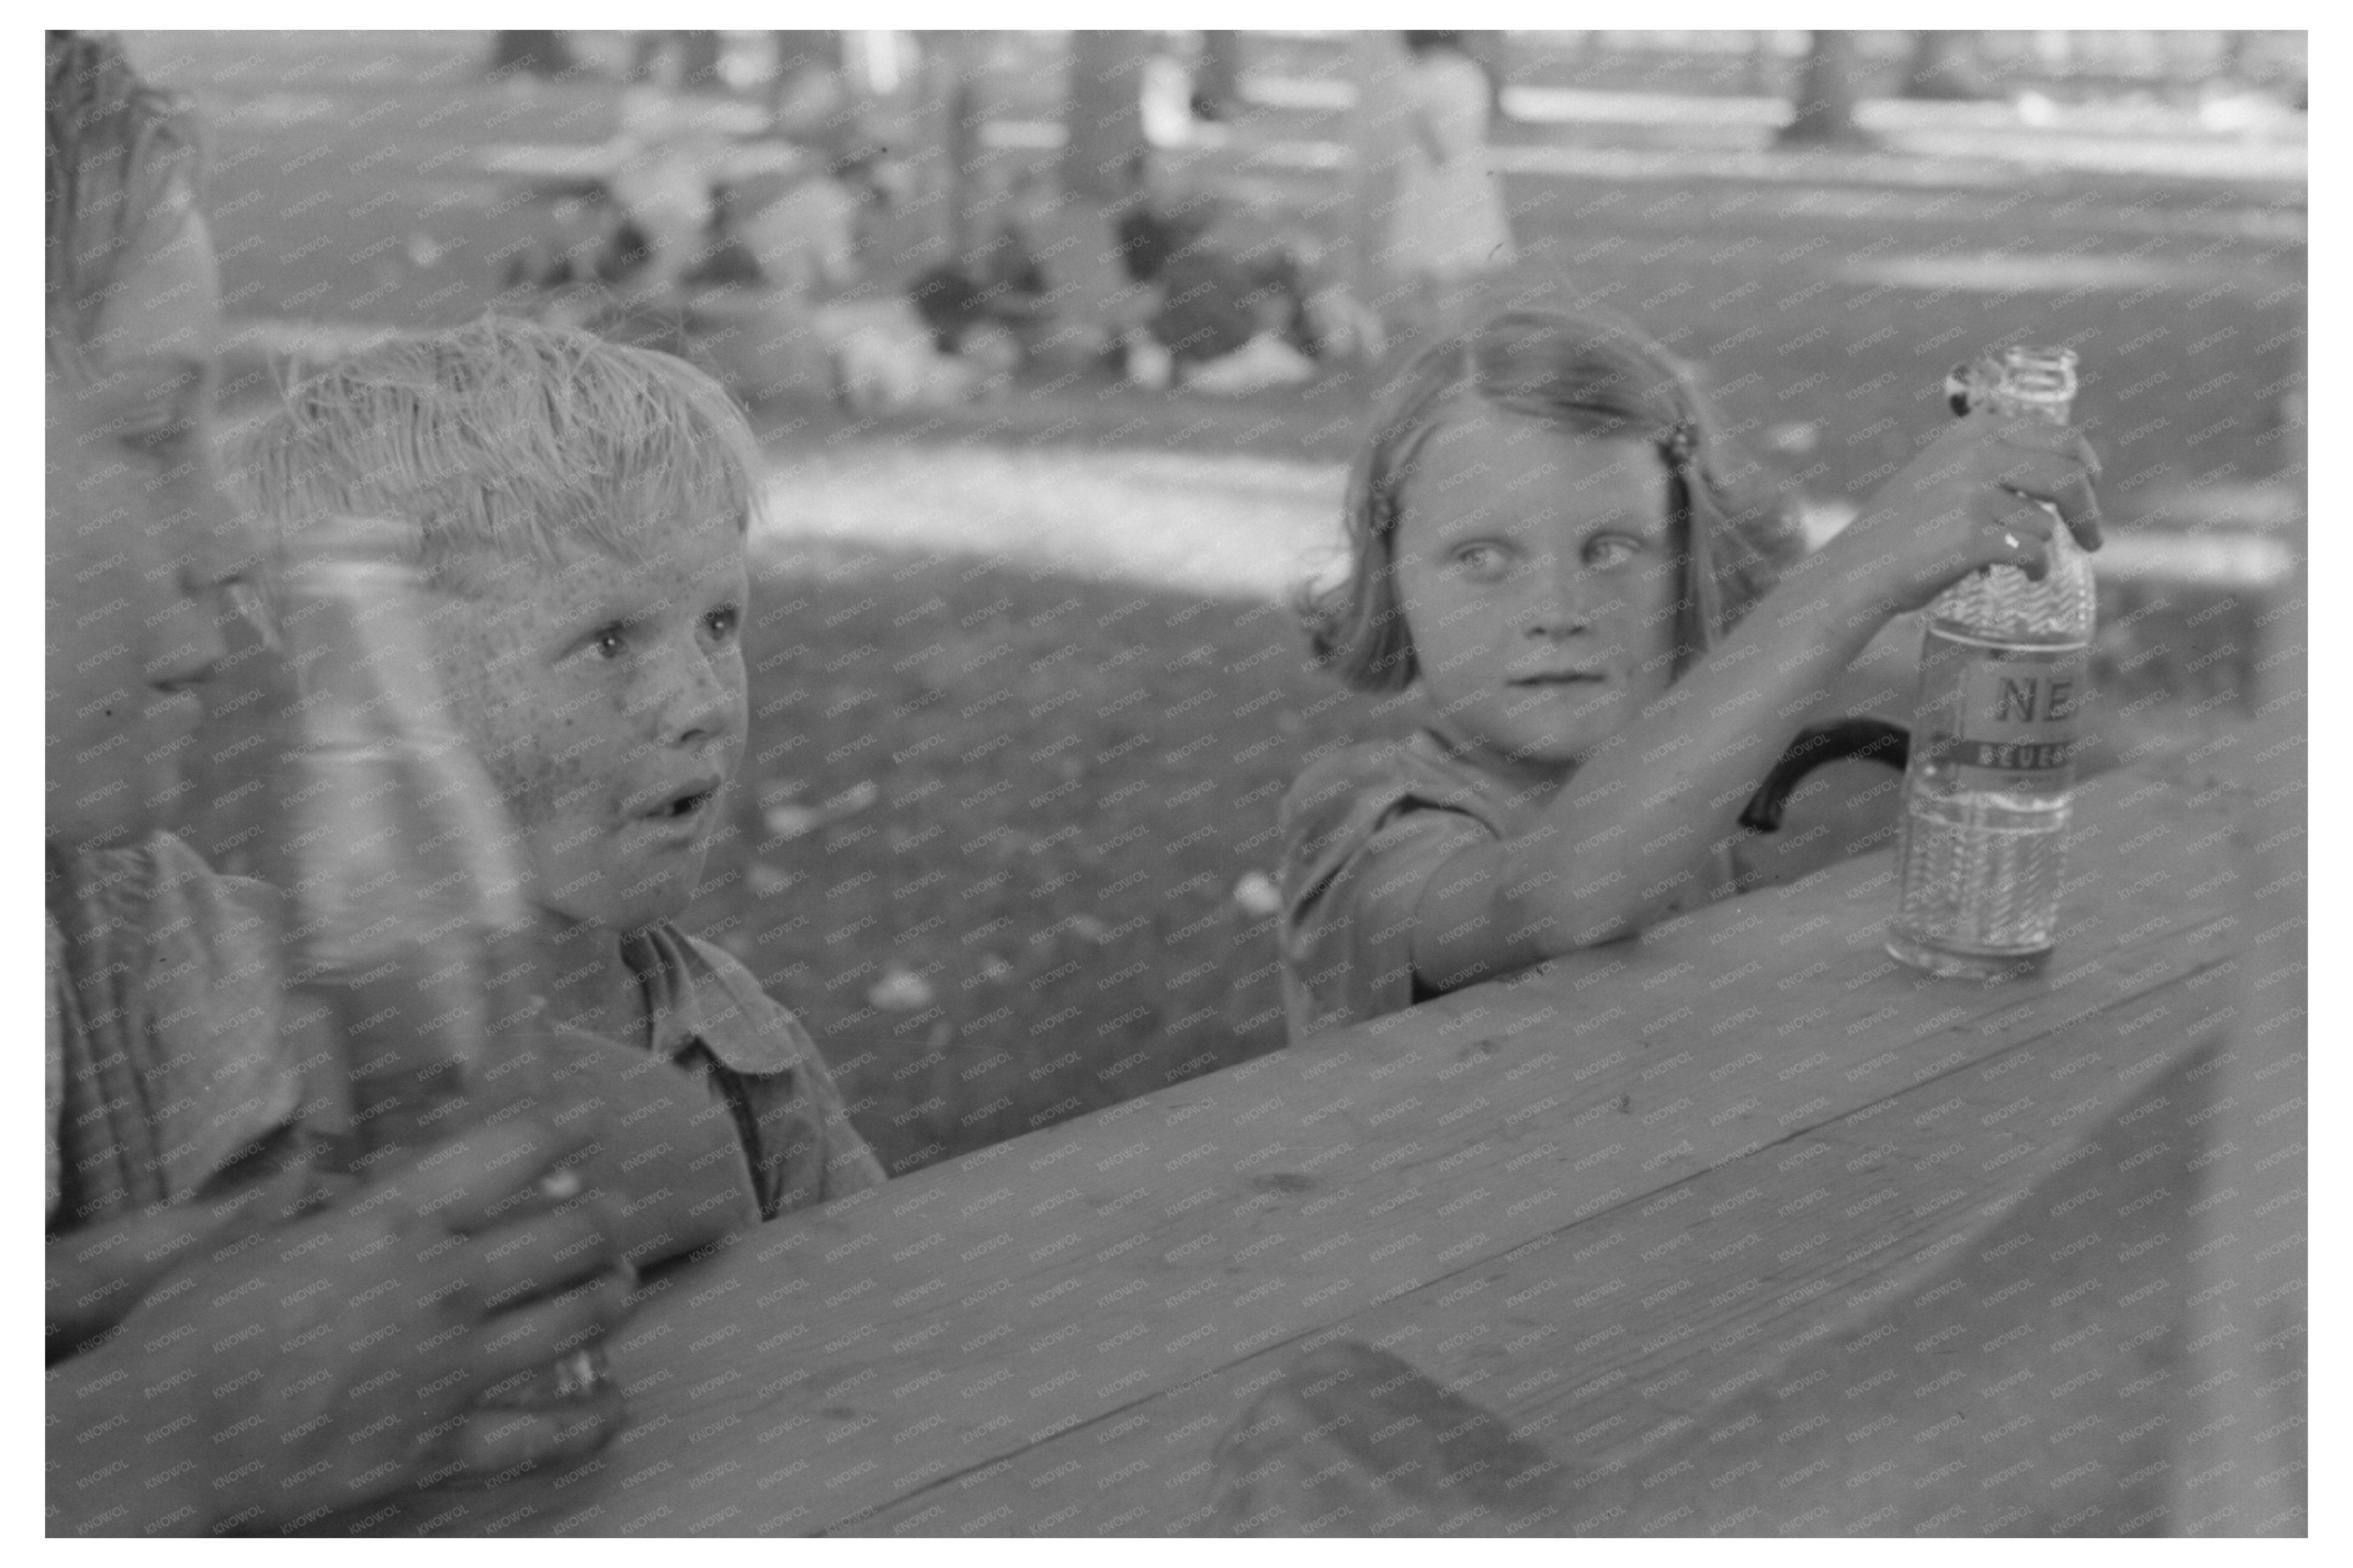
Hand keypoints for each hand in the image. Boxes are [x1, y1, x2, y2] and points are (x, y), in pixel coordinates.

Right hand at [47, 1119, 633, 1534]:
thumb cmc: (191, 1330)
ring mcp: (452, 1367)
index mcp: (397, 1221)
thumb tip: (339, 1177)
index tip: (588, 1119)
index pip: (516, 1150)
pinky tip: (614, 1409)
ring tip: (617, 1283)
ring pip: (575, 1318)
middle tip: (604, 1213)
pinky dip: (587, 1424)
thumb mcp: (259, 1235)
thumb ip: (323, 1205)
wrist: (166, 1438)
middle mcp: (444, 1285)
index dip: (564, 1127)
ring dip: (607, 1295)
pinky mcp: (439, 1444)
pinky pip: (541, 1436)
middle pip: (571, 1232)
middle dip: (599, 1218)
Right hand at [1836, 411, 2102, 614]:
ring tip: (2033, 564)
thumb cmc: (1907, 525)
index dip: (2086, 465)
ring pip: (2047, 522)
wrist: (1860, 567)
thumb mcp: (1945, 468)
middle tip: (2092, 537)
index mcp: (1976, 430)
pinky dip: (2037, 569)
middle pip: (2069, 475)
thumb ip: (1993, 457)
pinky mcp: (1972, 537)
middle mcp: (1977, 454)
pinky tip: (2028, 576)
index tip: (2092, 486)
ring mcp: (1974, 495)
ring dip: (2047, 548)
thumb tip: (2068, 468)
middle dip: (2089, 509)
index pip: (2061, 437)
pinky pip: (2032, 553)